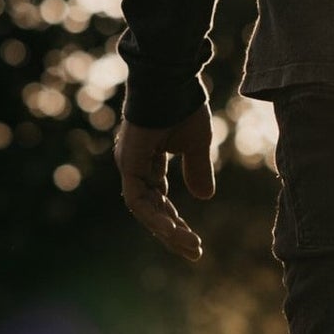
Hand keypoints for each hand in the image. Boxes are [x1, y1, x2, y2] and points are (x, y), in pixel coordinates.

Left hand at [115, 103, 215, 261]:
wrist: (172, 82)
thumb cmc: (184, 106)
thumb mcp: (197, 145)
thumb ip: (197, 170)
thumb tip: (204, 198)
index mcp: (148, 161)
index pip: (160, 200)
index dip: (176, 221)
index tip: (195, 240)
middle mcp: (136, 167)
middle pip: (153, 210)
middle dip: (174, 232)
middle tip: (195, 252)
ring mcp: (130, 167)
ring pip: (146, 210)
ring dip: (167, 230)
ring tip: (190, 246)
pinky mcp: (129, 166)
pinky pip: (140, 201)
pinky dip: (156, 218)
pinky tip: (174, 231)